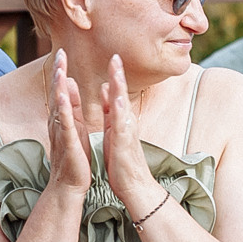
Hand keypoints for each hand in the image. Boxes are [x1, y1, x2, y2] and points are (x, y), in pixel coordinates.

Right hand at [43, 50, 93, 199]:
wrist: (69, 185)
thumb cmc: (74, 157)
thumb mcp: (74, 126)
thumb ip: (70, 106)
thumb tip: (68, 84)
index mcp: (64, 119)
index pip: (61, 91)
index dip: (61, 72)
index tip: (62, 53)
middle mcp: (59, 124)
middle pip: (57, 94)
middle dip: (59, 73)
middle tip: (60, 53)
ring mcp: (62, 134)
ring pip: (59, 107)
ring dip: (59, 88)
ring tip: (60, 70)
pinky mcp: (68, 144)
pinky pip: (65, 125)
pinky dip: (63, 111)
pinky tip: (62, 98)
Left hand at [99, 53, 168, 220]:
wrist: (134, 185)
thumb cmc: (121, 160)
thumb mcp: (114, 130)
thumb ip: (111, 110)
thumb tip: (108, 89)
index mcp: (121, 120)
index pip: (118, 93)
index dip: (116, 75)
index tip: (112, 57)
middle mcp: (126, 123)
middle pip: (123, 95)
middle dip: (119, 75)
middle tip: (115, 56)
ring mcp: (126, 133)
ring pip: (123, 107)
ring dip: (120, 90)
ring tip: (116, 72)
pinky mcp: (123, 145)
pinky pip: (121, 127)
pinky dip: (118, 114)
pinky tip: (117, 102)